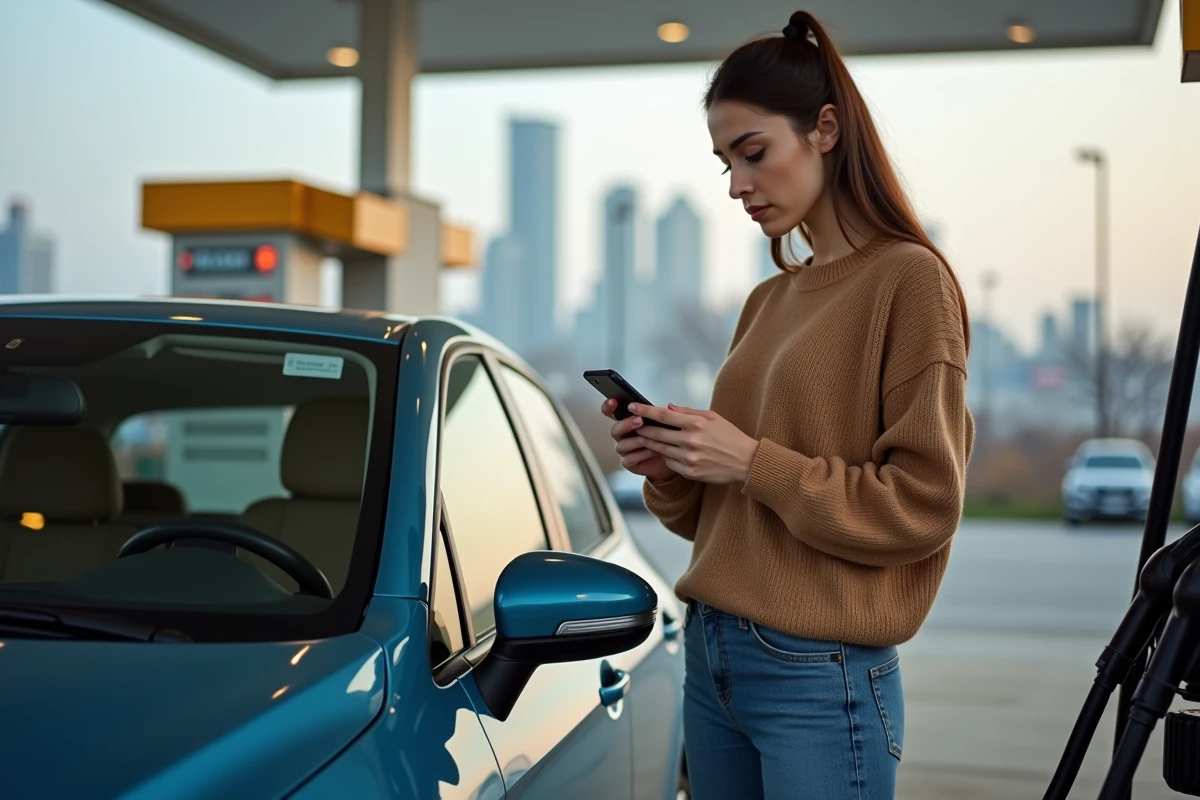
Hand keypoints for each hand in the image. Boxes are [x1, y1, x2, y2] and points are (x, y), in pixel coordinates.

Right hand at [601, 398, 674, 482]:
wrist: (673, 459)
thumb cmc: (668, 440)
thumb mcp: (669, 424)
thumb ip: (668, 414)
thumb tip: (670, 406)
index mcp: (628, 421)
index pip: (612, 412)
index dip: (609, 407)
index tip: (614, 401)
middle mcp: (624, 435)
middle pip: (615, 429)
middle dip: (626, 424)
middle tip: (639, 420)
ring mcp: (626, 449)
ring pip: (621, 445)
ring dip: (634, 441)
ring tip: (646, 438)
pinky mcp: (630, 463)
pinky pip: (628, 459)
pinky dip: (640, 455)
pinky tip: (651, 450)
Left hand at [629, 403, 759, 484]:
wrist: (746, 461)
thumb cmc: (729, 436)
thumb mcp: (712, 417)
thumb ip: (688, 412)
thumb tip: (667, 407)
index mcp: (696, 424)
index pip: (663, 415)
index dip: (645, 410)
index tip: (632, 406)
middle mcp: (690, 441)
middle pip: (656, 433)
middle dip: (642, 428)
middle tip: (633, 424)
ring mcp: (689, 458)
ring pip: (660, 449)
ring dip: (649, 442)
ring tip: (643, 437)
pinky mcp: (690, 472)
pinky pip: (669, 463)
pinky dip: (665, 456)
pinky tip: (664, 451)